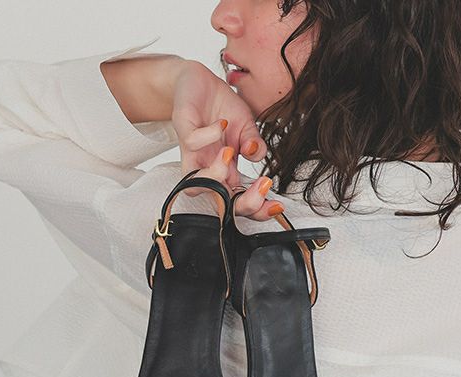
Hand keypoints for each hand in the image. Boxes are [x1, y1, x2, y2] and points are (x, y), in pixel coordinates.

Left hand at [169, 61, 284, 220]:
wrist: (198, 82)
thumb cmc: (221, 108)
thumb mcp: (247, 127)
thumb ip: (256, 146)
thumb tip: (257, 155)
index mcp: (226, 170)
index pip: (238, 201)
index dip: (257, 210)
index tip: (277, 205)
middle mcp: (208, 167)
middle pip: (219, 203)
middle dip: (243, 203)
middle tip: (262, 186)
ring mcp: (194, 152)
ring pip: (195, 183)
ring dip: (216, 174)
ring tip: (230, 152)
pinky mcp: (183, 130)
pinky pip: (192, 142)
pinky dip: (210, 135)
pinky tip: (222, 123)